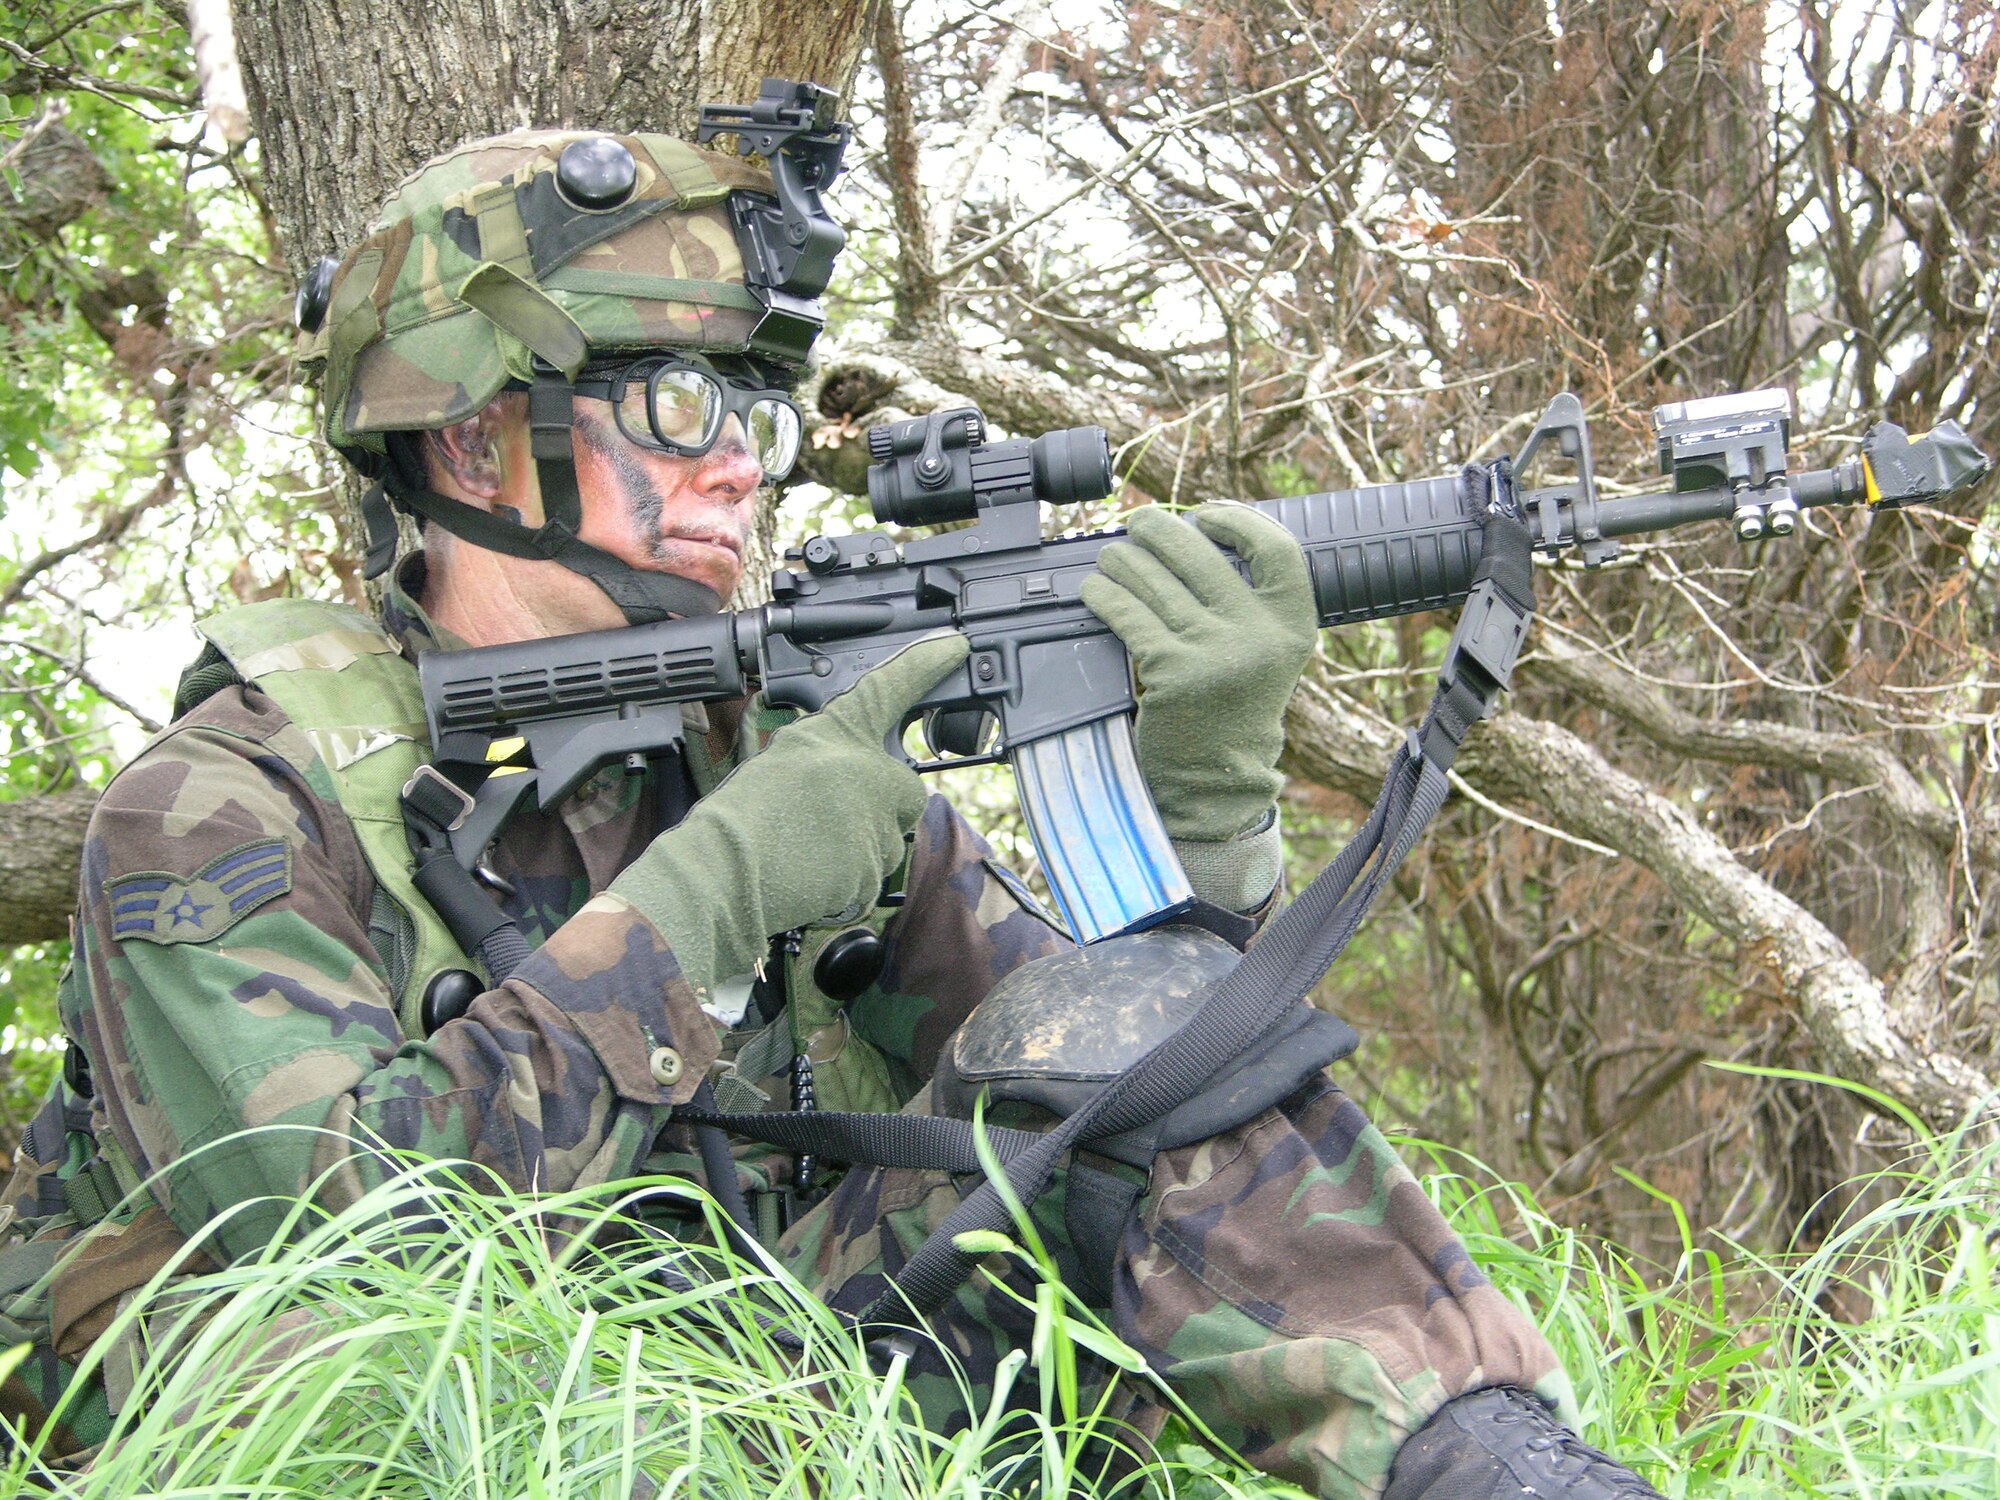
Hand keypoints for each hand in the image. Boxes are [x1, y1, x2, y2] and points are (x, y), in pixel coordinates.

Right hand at [611, 633, 967, 990]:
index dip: (924, 665)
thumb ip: (830, 753)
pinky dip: (849, 883)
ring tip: (809, 848)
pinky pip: (873, 877)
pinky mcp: (875, 863)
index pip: (889, 688)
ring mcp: (874, 816)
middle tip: (831, 821)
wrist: (724, 870)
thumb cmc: (741, 816)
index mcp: (835, 732)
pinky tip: (813, 874)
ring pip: (889, 839)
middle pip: (907, 790)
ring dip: (861, 849)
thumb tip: (855, 769)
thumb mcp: (785, 757)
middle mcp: (864, 767)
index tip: (953, 647)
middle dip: (884, 809)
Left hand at [1080, 503, 1316, 841]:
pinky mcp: (1170, 671)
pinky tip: (1094, 590)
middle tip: (1137, 525)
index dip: (1236, 521)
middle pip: (1198, 553)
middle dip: (1157, 530)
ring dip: (1121, 559)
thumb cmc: (1232, 703)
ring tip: (1110, 557)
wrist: (1215, 777)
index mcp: (1293, 624)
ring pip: (1153, 579)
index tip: (1203, 517)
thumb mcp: (1264, 650)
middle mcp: (1259, 634)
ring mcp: (1214, 652)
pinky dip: (1103, 595)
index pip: (1276, 548)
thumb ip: (1246, 600)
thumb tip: (1193, 532)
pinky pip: (1127, 613)